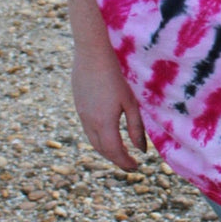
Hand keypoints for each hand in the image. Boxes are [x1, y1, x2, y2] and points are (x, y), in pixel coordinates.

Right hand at [71, 38, 147, 170]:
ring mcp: (82, 115)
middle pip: (102, 149)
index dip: (125, 162)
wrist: (92, 54)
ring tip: (120, 153)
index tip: (136, 167)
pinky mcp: (79, 107)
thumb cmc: (116, 76)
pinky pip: (88, 130)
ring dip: (106, 151)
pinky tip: (107, 136)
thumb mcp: (130, 102)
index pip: (114, 151)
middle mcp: (90, 122)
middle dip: (116, 159)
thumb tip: (141, 150)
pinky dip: (98, 139)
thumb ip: (135, 127)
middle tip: (129, 165)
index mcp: (104, 123)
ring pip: (93, 141)